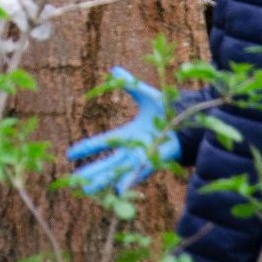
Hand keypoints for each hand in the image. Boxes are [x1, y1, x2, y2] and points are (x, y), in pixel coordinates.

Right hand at [66, 66, 179, 194]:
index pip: (103, 143)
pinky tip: (118, 191)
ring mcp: (143, 157)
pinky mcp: (155, 161)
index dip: (87, 148)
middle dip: (91, 171)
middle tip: (75, 181)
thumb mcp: (145, 95)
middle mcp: (133, 149)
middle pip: (108, 162)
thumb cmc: (170, 110)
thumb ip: (130, 86)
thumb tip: (114, 70)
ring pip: (119, 172)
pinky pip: (139, 174)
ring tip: (89, 191)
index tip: (70, 155)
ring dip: (104, 181)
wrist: (191, 119)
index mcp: (128, 135)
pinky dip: (128, 182)